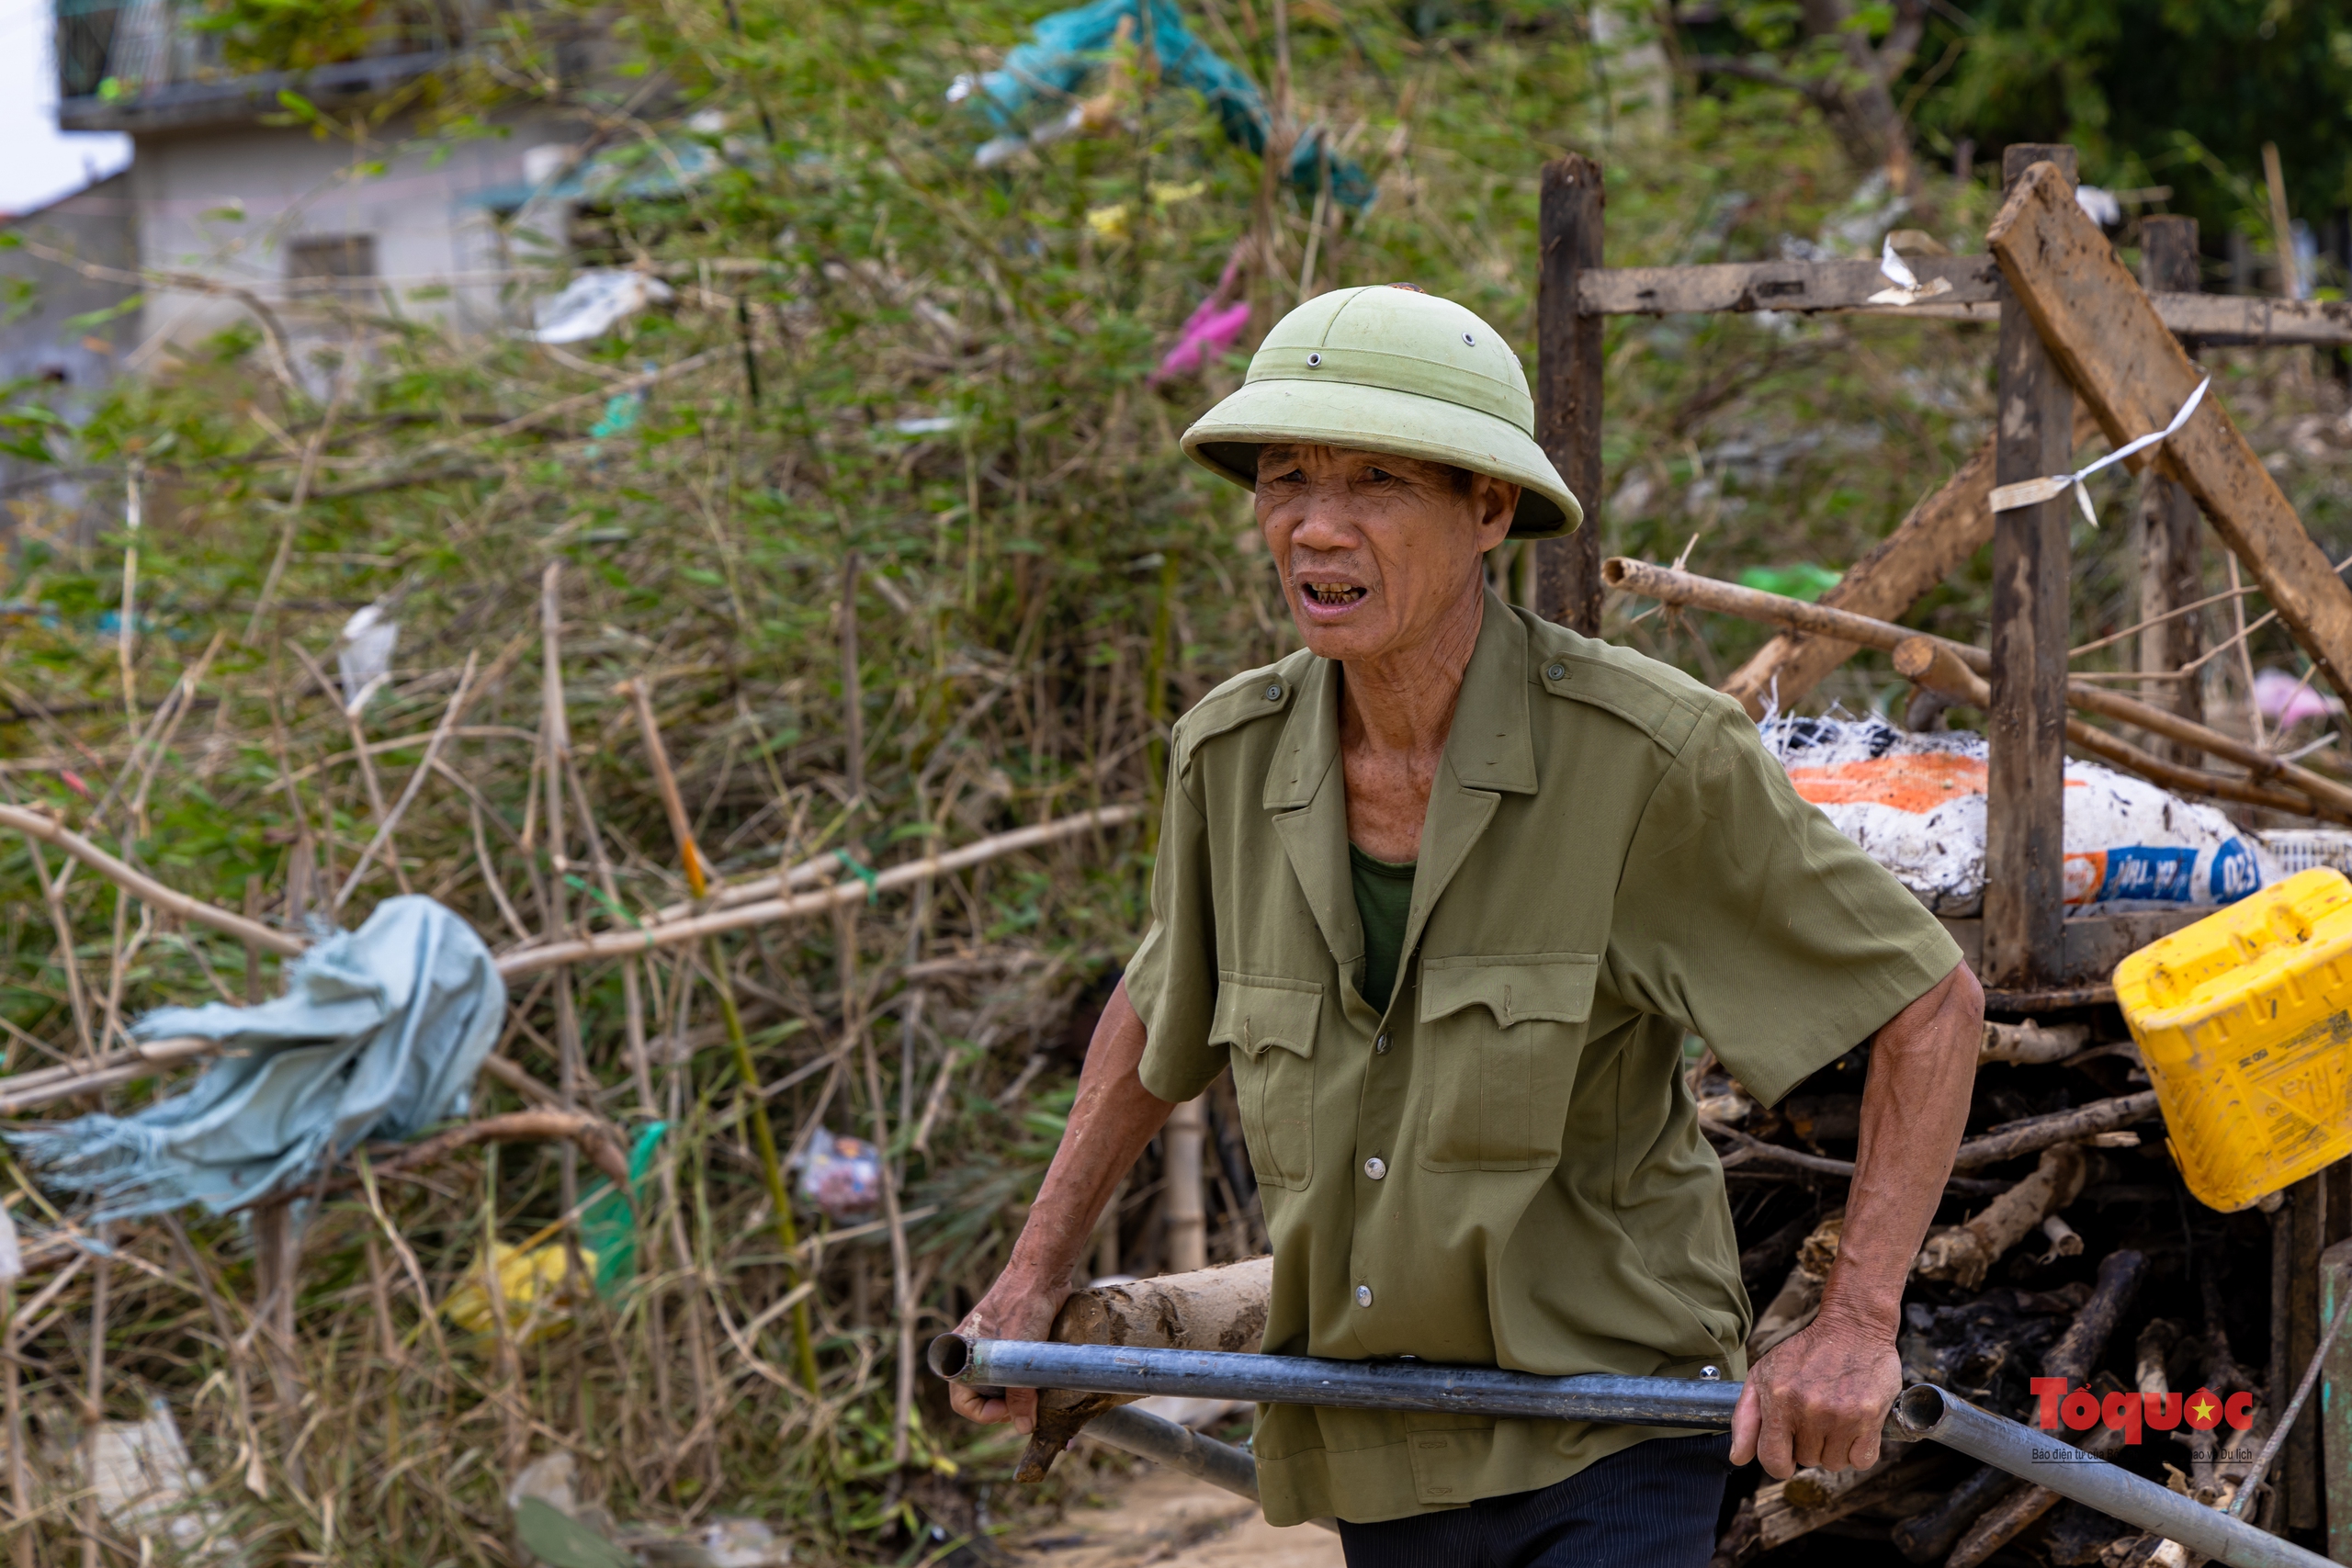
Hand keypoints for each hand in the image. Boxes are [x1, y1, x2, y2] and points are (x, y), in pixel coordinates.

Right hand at [945, 1271, 1072, 1434]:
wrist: (1042, 1274)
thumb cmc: (1024, 1304)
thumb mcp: (1019, 1352)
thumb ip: (1020, 1391)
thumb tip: (1023, 1426)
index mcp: (962, 1353)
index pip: (962, 1400)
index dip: (984, 1413)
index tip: (1010, 1411)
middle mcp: (973, 1355)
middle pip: (982, 1397)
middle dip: (1003, 1408)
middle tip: (1028, 1407)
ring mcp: (992, 1351)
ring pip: (999, 1387)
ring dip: (1016, 1397)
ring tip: (1036, 1396)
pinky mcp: (1010, 1347)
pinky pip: (1011, 1374)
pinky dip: (1024, 1383)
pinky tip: (1041, 1382)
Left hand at [1728, 1309, 1901, 1478]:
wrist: (1854, 1328)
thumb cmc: (1805, 1354)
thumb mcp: (1763, 1374)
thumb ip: (1745, 1418)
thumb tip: (1737, 1458)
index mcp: (1779, 1399)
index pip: (1772, 1460)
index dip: (1778, 1462)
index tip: (1787, 1451)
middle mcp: (1809, 1409)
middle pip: (1806, 1460)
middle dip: (1808, 1444)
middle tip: (1814, 1416)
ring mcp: (1841, 1415)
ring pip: (1834, 1463)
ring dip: (1833, 1448)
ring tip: (1834, 1418)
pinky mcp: (1869, 1418)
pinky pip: (1861, 1461)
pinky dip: (1858, 1450)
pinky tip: (1853, 1426)